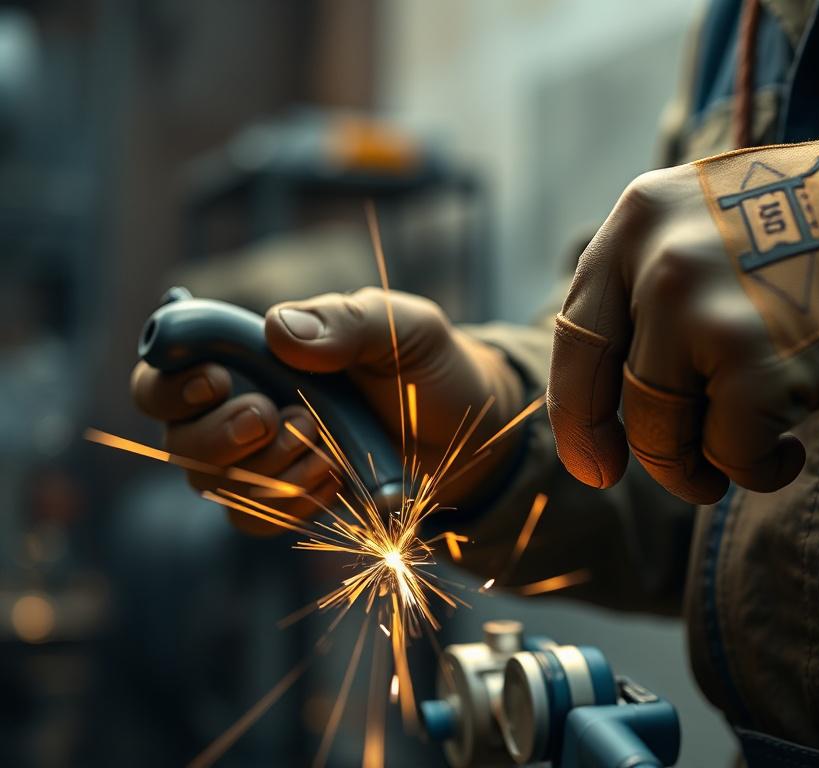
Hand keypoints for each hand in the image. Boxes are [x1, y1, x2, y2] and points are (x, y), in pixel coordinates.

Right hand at [131, 288, 524, 531]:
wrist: (468, 429)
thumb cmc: (426, 365)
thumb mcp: (401, 327)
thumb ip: (347, 321)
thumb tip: (280, 331)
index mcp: (253, 351)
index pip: (165, 365)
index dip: (167, 380)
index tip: (214, 380)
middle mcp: (242, 403)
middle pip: (175, 436)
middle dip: (215, 436)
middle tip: (270, 417)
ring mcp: (262, 458)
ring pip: (212, 483)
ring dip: (267, 468)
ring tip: (324, 442)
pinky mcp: (287, 500)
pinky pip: (255, 519)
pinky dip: (290, 502)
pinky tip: (335, 476)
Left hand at [547, 132, 818, 503]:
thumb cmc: (809, 234)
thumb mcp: (702, 223)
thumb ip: (647, 287)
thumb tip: (606, 398)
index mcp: (636, 220)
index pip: (576, 336)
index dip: (575, 413)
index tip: (591, 461)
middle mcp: (658, 260)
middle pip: (612, 393)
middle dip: (632, 454)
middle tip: (674, 478)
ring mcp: (704, 310)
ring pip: (663, 432)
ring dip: (697, 467)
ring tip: (739, 455)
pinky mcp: (757, 362)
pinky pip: (729, 454)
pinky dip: (757, 470)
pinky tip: (789, 450)